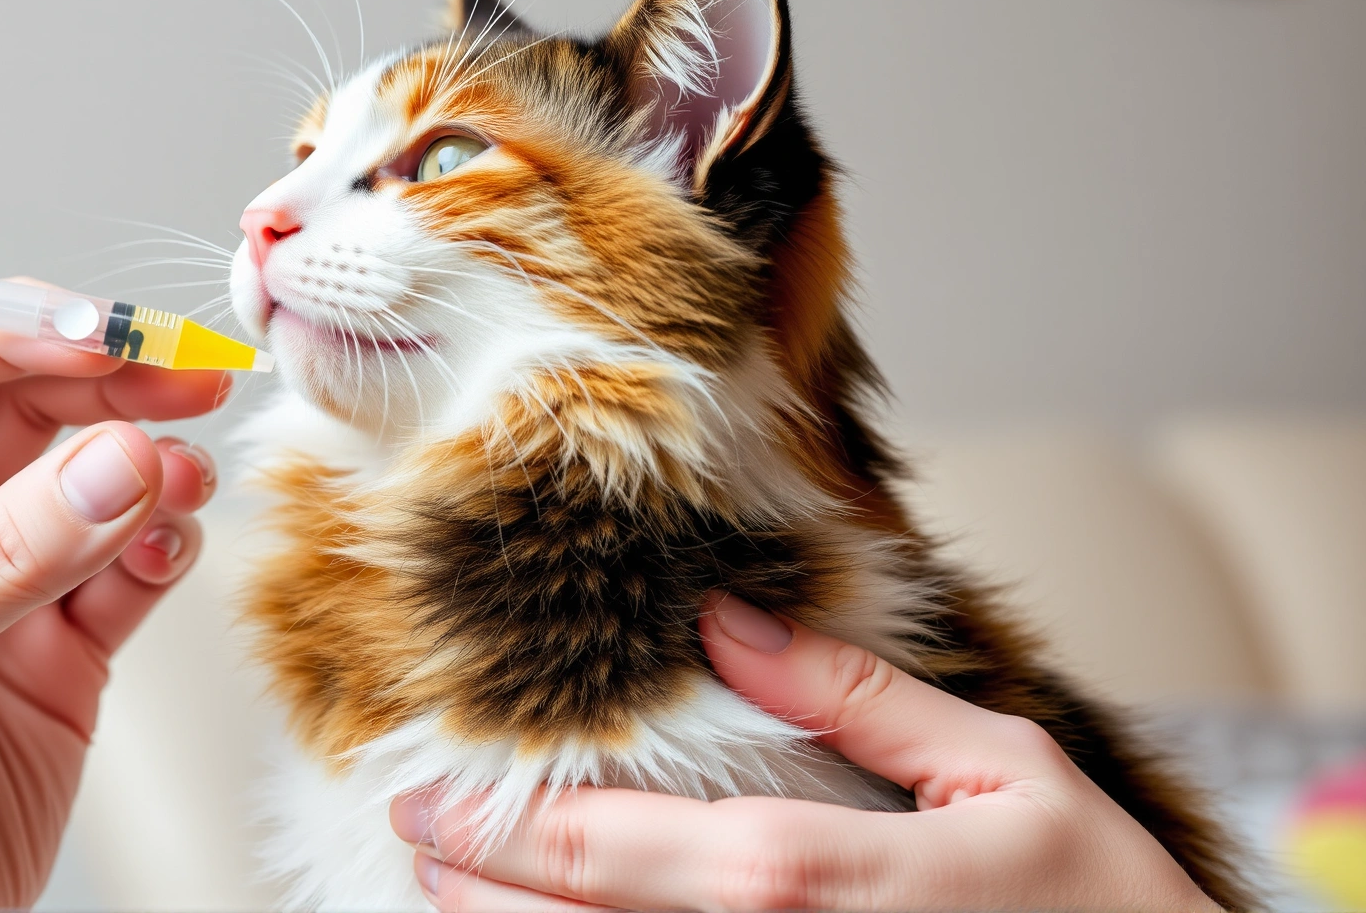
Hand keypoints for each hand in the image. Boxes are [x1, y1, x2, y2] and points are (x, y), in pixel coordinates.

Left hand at [0, 311, 229, 909]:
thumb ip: (6, 558)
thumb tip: (116, 462)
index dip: (18, 333)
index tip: (102, 338)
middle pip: (31, 403)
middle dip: (109, 381)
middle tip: (185, 376)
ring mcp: (7, 579)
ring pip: (95, 476)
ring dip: (149, 463)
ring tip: (182, 478)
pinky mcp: (71, 645)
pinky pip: (134, 563)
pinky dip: (166, 543)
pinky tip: (170, 544)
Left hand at [391, 594, 1218, 911]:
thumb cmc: (1095, 901)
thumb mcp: (1003, 768)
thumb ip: (855, 697)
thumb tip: (726, 625)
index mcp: (805, 882)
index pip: (605, 852)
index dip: (496, 831)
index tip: (425, 802)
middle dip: (478, 892)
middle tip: (415, 845)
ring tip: (450, 899)